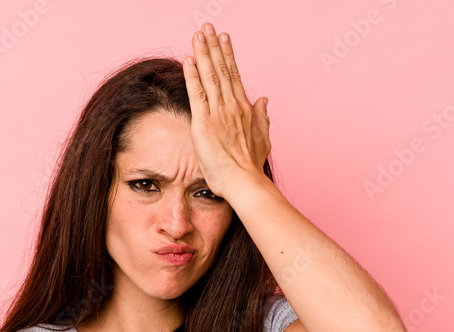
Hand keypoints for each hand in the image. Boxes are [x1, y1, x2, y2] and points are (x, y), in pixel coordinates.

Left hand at [182, 23, 270, 198]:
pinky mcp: (204, 123)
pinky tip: (189, 59)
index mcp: (244, 109)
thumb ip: (263, 117)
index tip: (224, 39)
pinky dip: (193, 76)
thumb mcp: (262, 139)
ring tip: (198, 34)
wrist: (245, 182)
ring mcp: (218, 113)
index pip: (234, 76)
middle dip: (214, 46)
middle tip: (208, 27)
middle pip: (222, 70)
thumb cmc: (251, 166)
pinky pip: (197, 94)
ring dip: (203, 53)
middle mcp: (232, 106)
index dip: (228, 55)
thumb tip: (264, 99)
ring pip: (210, 76)